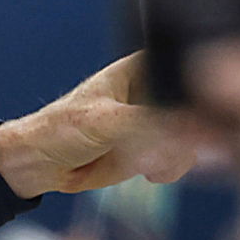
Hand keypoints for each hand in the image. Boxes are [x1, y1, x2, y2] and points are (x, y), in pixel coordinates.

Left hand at [0, 55, 204, 198]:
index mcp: (147, 68)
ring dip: (173, 154)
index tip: (183, 122)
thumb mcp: (105, 121)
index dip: (197, 98)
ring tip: (141, 161)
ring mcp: (160, 122)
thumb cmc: (60, 129)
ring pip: (194, 137)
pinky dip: (169, 168)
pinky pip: (182, 159)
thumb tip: (186, 129)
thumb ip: (149, 122)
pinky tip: (147, 171)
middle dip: (183, 134)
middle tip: (155, 149)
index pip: (190, 74)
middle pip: (200, 109)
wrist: (40, 166)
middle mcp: (158, 91)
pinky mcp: (156, 148)